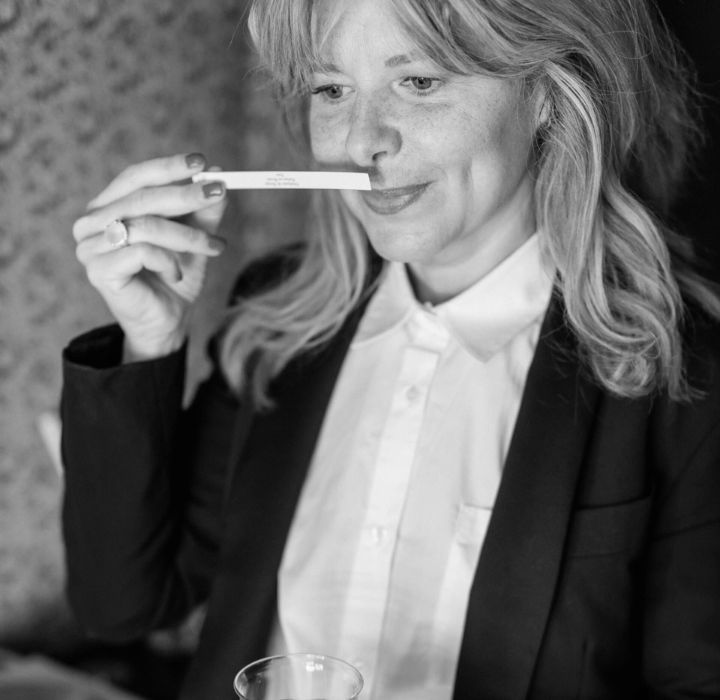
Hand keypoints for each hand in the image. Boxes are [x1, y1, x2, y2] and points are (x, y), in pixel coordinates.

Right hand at [73, 153, 227, 361]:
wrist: (168, 322)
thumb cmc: (175, 276)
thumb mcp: (194, 237)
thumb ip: (203, 209)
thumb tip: (217, 173)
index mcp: (108, 207)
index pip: (136, 177)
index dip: (168, 167)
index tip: (201, 163)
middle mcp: (92, 223)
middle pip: (141, 197)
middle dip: (185, 194)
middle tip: (219, 192)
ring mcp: (91, 247)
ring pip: (145, 225)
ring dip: (187, 236)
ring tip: (213, 247)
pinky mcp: (99, 271)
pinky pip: (142, 251)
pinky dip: (169, 261)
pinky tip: (176, 274)